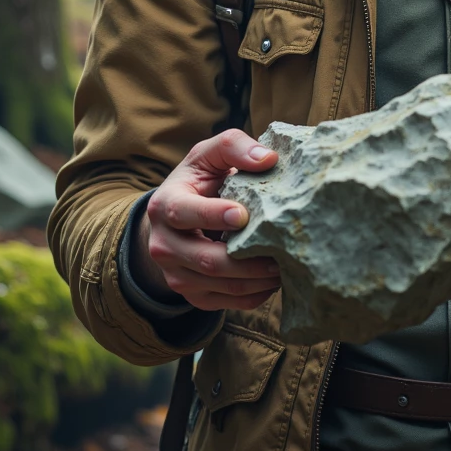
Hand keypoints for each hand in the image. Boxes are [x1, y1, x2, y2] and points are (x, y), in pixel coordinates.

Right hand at [131, 130, 280, 311]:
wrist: (175, 218)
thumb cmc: (199, 181)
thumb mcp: (209, 155)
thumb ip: (234, 147)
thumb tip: (268, 159)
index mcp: (165, 206)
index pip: (184, 214)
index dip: (213, 215)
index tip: (244, 215)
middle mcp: (164, 245)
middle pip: (207, 260)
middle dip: (247, 259)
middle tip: (282, 250)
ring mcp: (176, 275)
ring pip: (221, 285)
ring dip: (257, 279)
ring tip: (286, 265)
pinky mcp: (194, 295)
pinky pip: (228, 302)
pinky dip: (256, 294)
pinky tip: (275, 279)